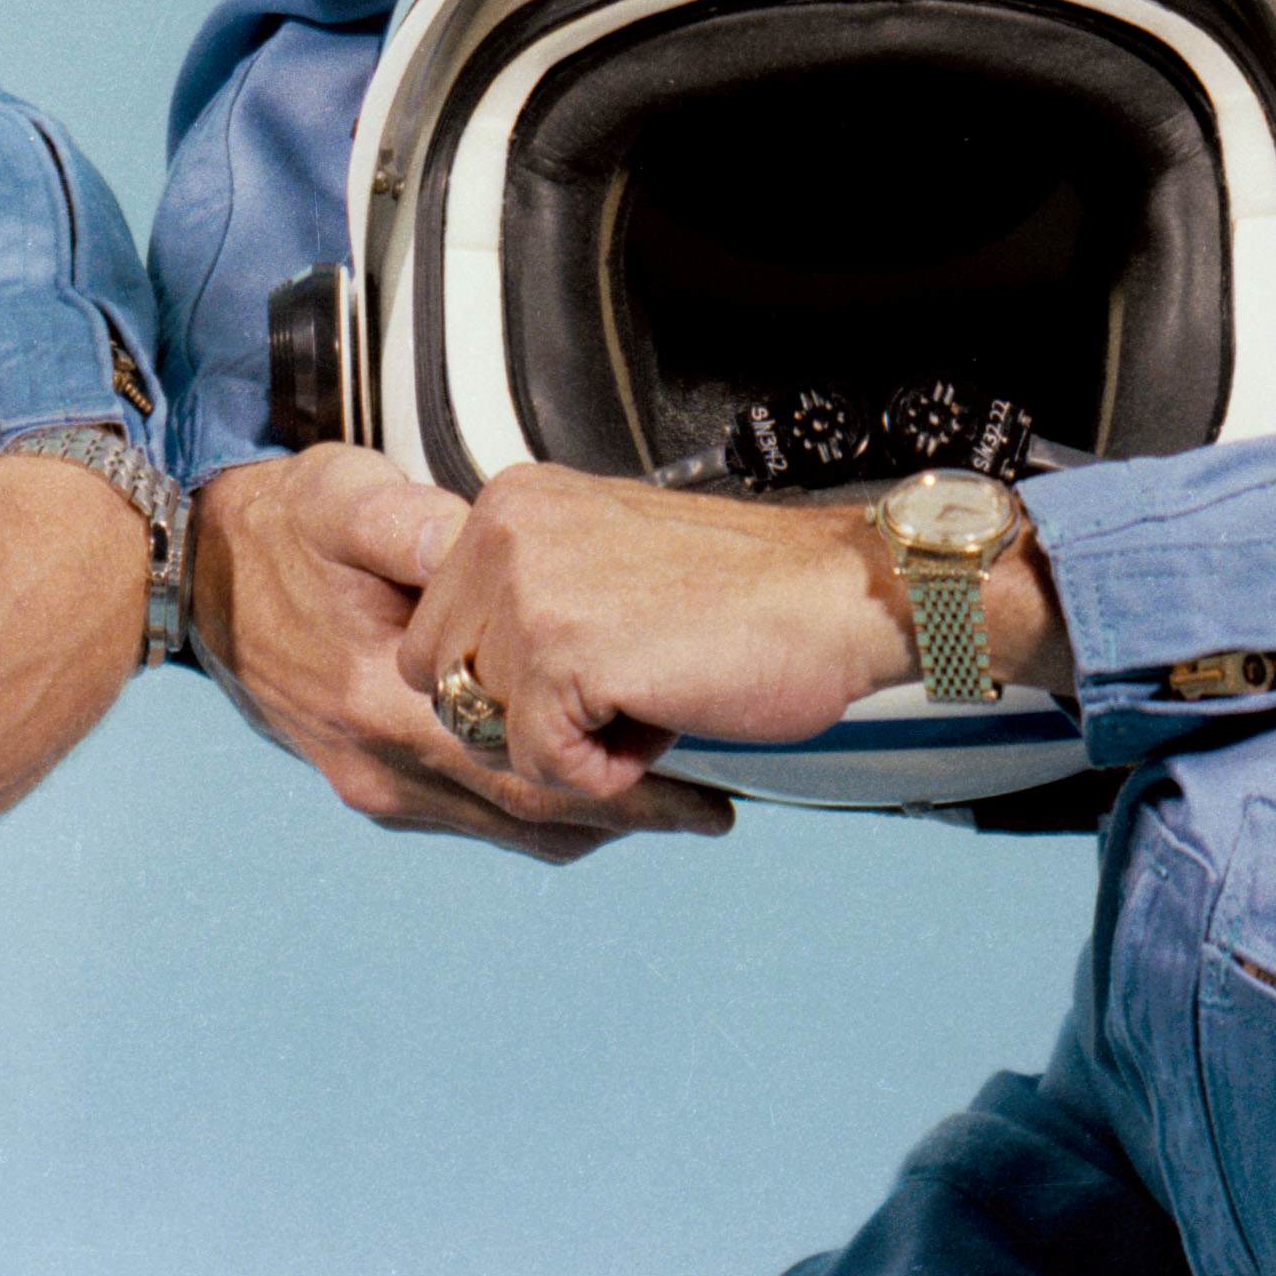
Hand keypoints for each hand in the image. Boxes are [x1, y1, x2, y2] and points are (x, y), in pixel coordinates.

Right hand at [181, 446, 719, 859]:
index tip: (700, 781)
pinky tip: (587, 779)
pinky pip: (475, 818)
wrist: (194, 573)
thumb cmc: (281, 526)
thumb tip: (469, 541)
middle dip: (627, 818)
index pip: (528, 766)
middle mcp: (383, 764)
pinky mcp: (375, 784)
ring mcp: (376, 784)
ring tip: (672, 802)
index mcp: (380, 697)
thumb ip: (409, 526)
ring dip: (587, 820)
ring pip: (505, 828)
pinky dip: (538, 810)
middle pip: (529, 816)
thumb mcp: (343, 497)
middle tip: (713, 809)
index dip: (622, 786)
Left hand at [389, 465, 1007, 830]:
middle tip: (622, 686)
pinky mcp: (561, 653)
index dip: (512, 679)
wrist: (838, 599)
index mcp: (512, 503)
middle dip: (527, 715)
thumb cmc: (746, 595)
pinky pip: (541, 764)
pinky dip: (605, 773)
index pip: (436, 633)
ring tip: (651, 693)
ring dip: (574, 742)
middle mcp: (504, 531)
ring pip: (492, 731)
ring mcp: (527, 589)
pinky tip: (661, 720)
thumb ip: (532, 591)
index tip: (594, 663)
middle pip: (447, 686)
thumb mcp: (606, 558)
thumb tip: (463, 678)